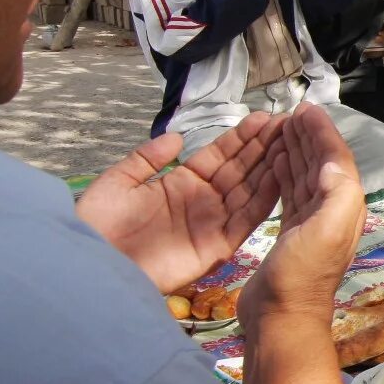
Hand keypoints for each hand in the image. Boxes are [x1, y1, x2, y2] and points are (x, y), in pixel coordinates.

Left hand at [76, 114, 282, 293]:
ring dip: (270, 168)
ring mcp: (212, 224)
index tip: (263, 118)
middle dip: (263, 147)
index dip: (241, 137)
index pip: (220, 155)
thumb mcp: (119, 181)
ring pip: (249, 191)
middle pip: (240, 169)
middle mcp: (202, 201)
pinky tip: (279, 177)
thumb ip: (148, 158)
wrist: (92, 265)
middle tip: (288, 124)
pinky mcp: (217, 247)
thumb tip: (177, 137)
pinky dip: (264, 200)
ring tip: (290, 143)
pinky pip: (246, 221)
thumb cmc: (99, 224)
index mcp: (181, 183)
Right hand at [239, 104, 366, 327]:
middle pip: (321, 164)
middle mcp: (331, 212)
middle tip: (293, 113)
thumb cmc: (304, 274)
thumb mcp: (330, 229)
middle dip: (309, 137)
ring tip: (282, 129)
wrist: (281, 317)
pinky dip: (284, 174)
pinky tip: (276, 161)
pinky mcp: (290, 233)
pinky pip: (290, 193)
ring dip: (296, 151)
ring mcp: (310, 224)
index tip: (306, 109)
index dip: (323, 133)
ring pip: (305, 176)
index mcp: (344, 206)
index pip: (335, 159)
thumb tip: (330, 160)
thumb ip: (338, 191)